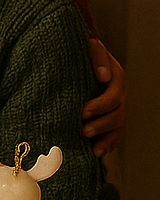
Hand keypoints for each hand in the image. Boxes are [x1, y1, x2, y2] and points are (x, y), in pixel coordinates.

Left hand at [82, 38, 125, 156]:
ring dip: (105, 139)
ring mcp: (115, 107)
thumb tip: (103, 75)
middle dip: (101, 125)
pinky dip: (107, 144)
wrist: (80, 54)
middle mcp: (119, 95)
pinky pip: (113, 134)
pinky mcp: (107, 116)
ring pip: (117, 128)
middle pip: (117, 116)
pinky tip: (97, 153)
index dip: (100, 106)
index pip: (113, 97)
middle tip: (83, 130)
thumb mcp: (90, 46)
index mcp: (117, 79)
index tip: (82, 111)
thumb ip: (96, 56)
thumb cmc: (83, 49)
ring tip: (91, 147)